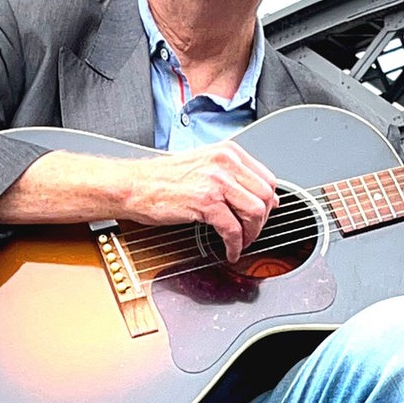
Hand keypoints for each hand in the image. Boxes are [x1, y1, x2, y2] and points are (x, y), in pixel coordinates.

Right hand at [125, 141, 278, 262]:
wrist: (134, 186)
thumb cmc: (162, 179)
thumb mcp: (203, 165)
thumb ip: (230, 175)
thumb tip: (255, 196)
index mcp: (228, 152)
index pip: (266, 178)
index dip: (269, 202)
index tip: (266, 215)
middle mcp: (225, 163)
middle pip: (265, 196)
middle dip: (263, 220)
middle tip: (252, 233)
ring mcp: (216, 181)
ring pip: (255, 212)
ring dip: (251, 234)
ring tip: (241, 243)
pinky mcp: (205, 202)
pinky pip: (233, 229)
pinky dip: (235, 245)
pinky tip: (229, 250)